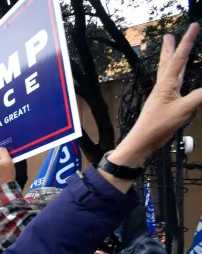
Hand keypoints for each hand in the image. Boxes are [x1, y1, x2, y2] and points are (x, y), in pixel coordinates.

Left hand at [111, 23, 201, 168]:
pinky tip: (175, 81)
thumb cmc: (157, 126)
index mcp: (166, 85)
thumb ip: (199, 96)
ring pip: (167, 73)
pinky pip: (171, 86)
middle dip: (170, 48)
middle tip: (168, 35)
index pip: (179, 59)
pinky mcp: (163, 106)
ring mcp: (161, 96)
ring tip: (170, 51)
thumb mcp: (182, 110)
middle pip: (167, 63)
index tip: (193, 26)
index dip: (187, 42)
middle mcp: (162, 87)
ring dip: (169, 60)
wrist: (141, 142)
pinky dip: (174, 78)